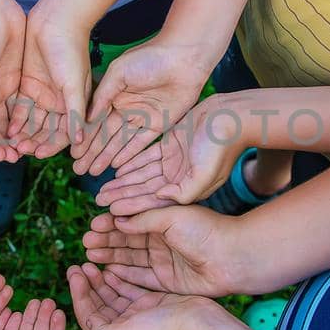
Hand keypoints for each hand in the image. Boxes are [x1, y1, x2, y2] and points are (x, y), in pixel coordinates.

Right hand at [0, 4, 26, 162]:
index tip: (2, 157)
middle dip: (5, 144)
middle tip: (18, 157)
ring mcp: (1, 88)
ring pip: (10, 119)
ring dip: (18, 134)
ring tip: (30, 147)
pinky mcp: (16, 79)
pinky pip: (23, 104)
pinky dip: (28, 118)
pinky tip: (39, 128)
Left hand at [10, 7, 91, 158]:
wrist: (56, 20)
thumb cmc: (70, 50)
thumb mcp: (74, 84)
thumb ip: (75, 113)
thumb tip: (80, 141)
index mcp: (73, 103)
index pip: (63, 131)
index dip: (52, 145)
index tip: (39, 153)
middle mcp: (58, 101)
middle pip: (45, 129)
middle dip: (34, 141)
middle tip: (20, 152)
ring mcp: (41, 93)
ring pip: (30, 121)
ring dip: (22, 133)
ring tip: (11, 144)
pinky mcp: (26, 84)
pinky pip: (18, 107)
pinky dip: (13, 119)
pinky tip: (6, 129)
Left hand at [67, 263, 219, 329]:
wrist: (202, 329)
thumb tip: (86, 325)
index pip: (89, 317)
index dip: (78, 295)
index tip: (73, 273)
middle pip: (99, 306)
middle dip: (86, 286)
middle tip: (76, 266)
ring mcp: (140, 317)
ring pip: (113, 296)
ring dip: (100, 280)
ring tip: (89, 263)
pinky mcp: (153, 304)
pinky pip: (129, 290)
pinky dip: (118, 279)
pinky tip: (109, 267)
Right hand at [72, 37, 211, 177]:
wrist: (182, 58)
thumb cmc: (149, 58)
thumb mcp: (118, 72)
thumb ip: (102, 96)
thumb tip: (86, 117)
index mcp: (114, 94)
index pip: (95, 119)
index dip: (84, 136)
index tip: (72, 152)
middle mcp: (126, 107)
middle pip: (105, 134)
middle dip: (91, 152)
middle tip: (78, 169)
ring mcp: (142, 117)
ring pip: (120, 142)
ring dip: (106, 157)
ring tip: (91, 171)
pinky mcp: (159, 124)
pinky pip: (140, 143)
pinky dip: (128, 154)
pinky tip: (115, 166)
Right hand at [81, 206, 239, 296]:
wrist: (233, 258)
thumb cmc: (206, 231)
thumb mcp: (172, 216)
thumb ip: (144, 219)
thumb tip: (117, 219)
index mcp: (164, 220)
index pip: (132, 221)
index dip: (112, 223)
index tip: (93, 224)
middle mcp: (162, 241)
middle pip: (127, 241)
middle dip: (106, 240)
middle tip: (85, 241)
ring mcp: (164, 262)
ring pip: (130, 259)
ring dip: (110, 256)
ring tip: (89, 254)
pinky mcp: (167, 282)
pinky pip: (140, 279)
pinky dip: (123, 275)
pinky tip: (105, 271)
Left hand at [95, 98, 244, 214]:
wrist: (231, 118)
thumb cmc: (220, 147)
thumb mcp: (204, 175)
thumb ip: (183, 193)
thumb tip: (161, 198)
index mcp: (187, 190)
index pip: (154, 202)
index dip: (132, 206)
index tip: (110, 211)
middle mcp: (179, 178)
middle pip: (144, 189)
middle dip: (122, 196)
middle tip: (98, 202)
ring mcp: (175, 161)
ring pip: (143, 174)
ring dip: (123, 181)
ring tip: (102, 189)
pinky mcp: (171, 145)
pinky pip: (146, 156)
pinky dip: (131, 162)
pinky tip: (116, 169)